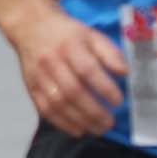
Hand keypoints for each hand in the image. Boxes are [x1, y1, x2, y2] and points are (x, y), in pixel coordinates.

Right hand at [12, 3, 126, 136]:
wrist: (32, 27)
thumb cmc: (67, 34)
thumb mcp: (92, 35)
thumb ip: (110, 53)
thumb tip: (125, 72)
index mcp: (70, 46)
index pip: (88, 70)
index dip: (104, 88)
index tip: (118, 101)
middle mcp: (52, 61)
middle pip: (72, 91)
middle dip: (93, 111)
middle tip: (109, 123)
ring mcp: (39, 76)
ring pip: (58, 103)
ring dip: (79, 120)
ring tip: (97, 129)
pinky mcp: (31, 87)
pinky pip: (45, 109)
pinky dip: (62, 123)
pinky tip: (77, 130)